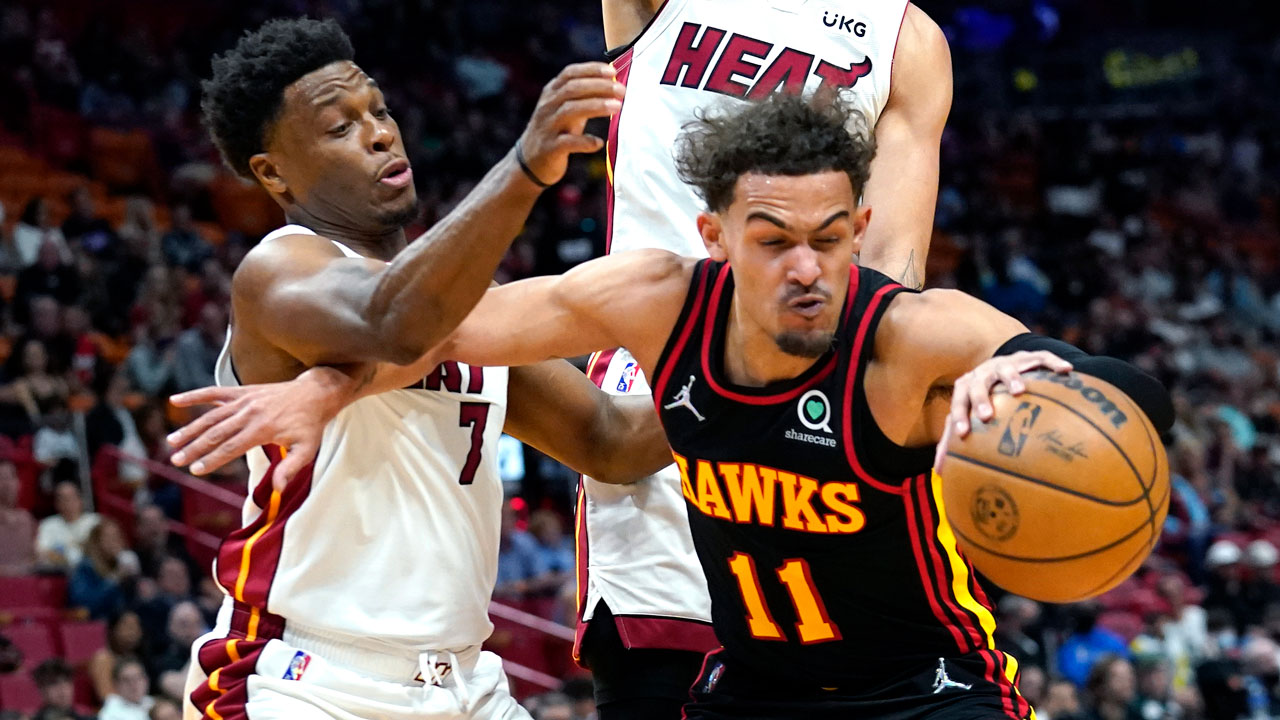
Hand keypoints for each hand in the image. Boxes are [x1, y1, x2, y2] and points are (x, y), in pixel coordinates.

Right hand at [167, 367, 356, 488]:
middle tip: (176, 460)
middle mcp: (250, 413)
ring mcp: (245, 400)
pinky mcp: (242, 391)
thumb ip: (291, 468)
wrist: (315, 394)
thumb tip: (278, 489)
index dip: (212, 459)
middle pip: (216, 432)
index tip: (195, 470)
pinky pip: (215, 392)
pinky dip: (195, 395)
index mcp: (263, 429)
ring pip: (211, 415)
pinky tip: (175, 400)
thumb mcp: (307, 449)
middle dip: (194, 447)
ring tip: (172, 442)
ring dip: (190, 428)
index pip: (231, 447)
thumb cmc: (310, 425)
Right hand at [516, 61, 623, 186]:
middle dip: (599, 86)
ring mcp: (547, 127)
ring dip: (595, 106)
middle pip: (572, 89)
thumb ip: (584, 97)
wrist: (530, 163)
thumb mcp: (566, 109)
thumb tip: (615, 84)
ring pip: (570, 110)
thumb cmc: (557, 132)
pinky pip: (568, 142)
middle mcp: (547, 106)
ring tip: (617, 107)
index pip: (570, 74)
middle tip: (622, 90)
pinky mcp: (549, 148)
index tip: (613, 71)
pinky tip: (598, 143)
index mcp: (551, 93)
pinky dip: (585, 141)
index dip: (591, 70)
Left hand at [934, 350, 1072, 469]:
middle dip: (981, 398)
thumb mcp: (967, 414)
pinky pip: (1042, 358)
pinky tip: (1067, 370)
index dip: (959, 416)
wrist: (1000, 365)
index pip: (959, 401)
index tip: (962, 434)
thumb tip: (938, 470)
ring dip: (1012, 377)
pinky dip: (1053, 362)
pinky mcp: (1028, 357)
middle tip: (986, 416)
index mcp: (967, 387)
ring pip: (1007, 367)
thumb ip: (951, 439)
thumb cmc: (983, 399)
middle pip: (978, 383)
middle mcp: (984, 373)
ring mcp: (1006, 363)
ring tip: (1020, 390)